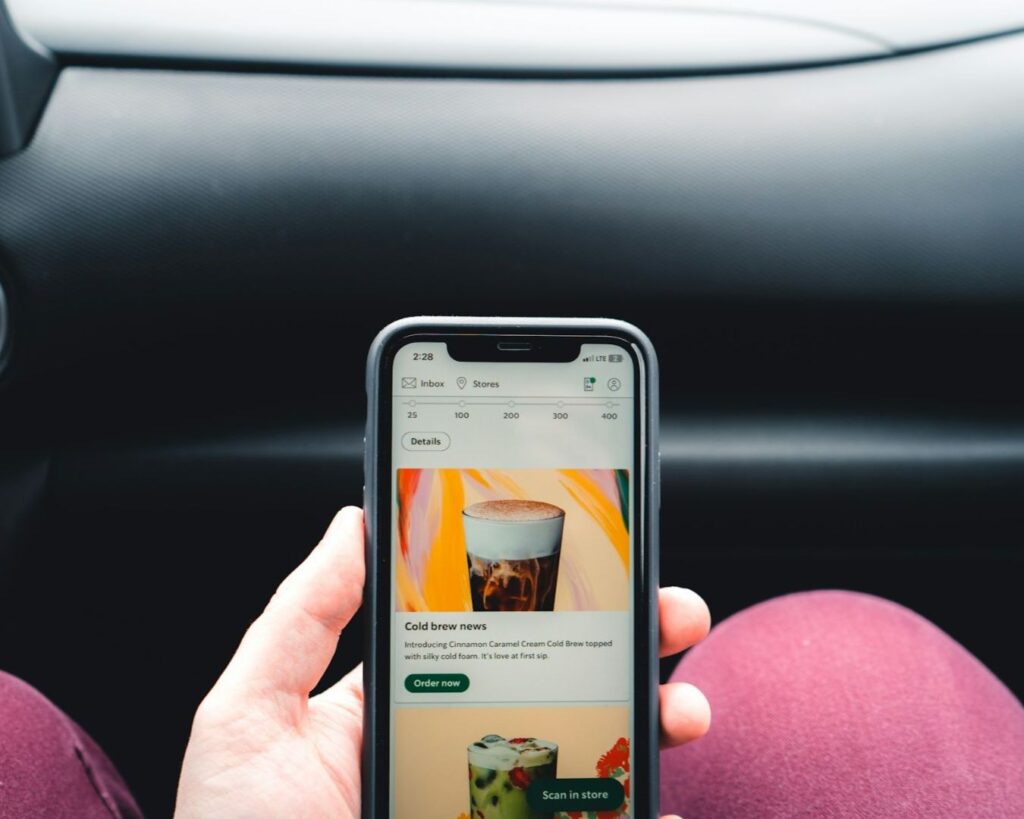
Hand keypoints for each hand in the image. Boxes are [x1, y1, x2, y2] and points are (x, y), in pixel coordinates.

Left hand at [174, 507, 710, 818]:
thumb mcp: (250, 717)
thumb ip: (301, 619)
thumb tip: (355, 523)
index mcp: (409, 705)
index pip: (497, 635)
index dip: (554, 597)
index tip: (607, 565)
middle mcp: (463, 754)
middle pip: (567, 686)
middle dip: (632, 647)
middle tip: (674, 618)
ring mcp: (496, 812)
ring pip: (594, 762)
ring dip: (654, 726)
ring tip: (682, 711)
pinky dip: (638, 813)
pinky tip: (660, 805)